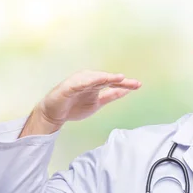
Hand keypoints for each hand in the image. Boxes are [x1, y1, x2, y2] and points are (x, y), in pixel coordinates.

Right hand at [20, 70, 140, 135]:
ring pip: (94, 78)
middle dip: (118, 80)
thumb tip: (126, 91)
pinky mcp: (68, 87)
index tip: (138, 85)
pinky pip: (79, 83)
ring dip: (106, 77)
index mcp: (95, 84)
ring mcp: (78, 82)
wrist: (54, 115)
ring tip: (118, 78)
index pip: (113, 83)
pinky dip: (89, 80)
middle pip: (106, 78)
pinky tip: (99, 80)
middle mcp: (88, 80)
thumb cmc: (74, 107)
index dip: (125, 84)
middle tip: (131, 82)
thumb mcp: (98, 102)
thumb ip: (111, 96)